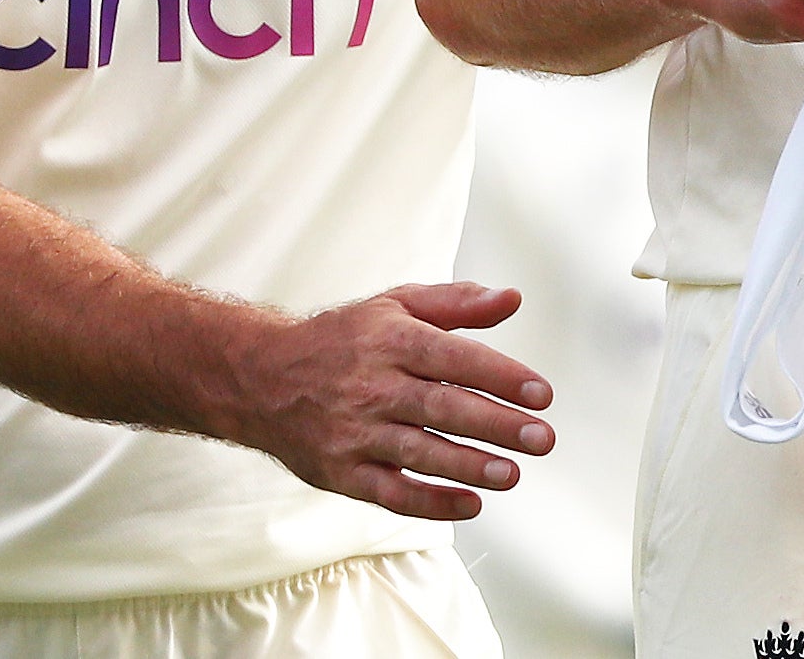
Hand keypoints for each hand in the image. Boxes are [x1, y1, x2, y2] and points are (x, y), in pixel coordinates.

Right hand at [217, 283, 554, 521]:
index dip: (501, 376)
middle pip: (443, 407)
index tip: (541, 394)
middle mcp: (372, 385)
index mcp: (390, 340)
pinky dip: (431, 503)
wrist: (262, 378)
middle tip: (541, 438)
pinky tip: (470, 504)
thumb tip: (512, 299)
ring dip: (469, 465)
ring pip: (420, 453)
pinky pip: (391, 493)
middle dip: (497, 425)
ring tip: (512, 474)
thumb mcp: (395, 306)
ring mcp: (354, 432)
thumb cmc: (342, 340)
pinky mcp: (341, 472)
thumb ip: (457, 303)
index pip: (454, 358)